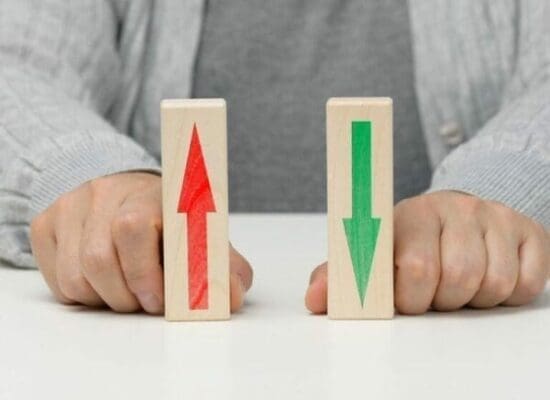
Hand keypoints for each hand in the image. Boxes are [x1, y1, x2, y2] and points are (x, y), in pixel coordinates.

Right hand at [30, 172, 252, 313]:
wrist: (121, 186)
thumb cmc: (165, 217)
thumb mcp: (199, 231)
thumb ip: (221, 262)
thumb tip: (231, 296)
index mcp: (147, 192)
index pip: (133, 227)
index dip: (144, 273)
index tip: (159, 300)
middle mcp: (103, 193)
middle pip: (99, 259)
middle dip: (127, 296)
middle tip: (145, 302)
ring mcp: (68, 207)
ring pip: (75, 277)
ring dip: (104, 300)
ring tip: (126, 292)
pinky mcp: (44, 224)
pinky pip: (56, 281)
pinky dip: (83, 295)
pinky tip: (103, 283)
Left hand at [306, 191, 548, 313]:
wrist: (458, 213)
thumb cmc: (411, 241)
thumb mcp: (375, 252)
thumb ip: (344, 275)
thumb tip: (315, 300)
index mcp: (411, 213)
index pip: (414, 266)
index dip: (408, 296)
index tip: (403, 300)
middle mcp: (455, 208)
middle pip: (456, 279)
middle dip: (439, 300)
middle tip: (431, 291)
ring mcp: (495, 217)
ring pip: (491, 284)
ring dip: (471, 299)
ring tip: (455, 283)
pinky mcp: (529, 231)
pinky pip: (525, 285)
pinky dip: (505, 296)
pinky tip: (486, 278)